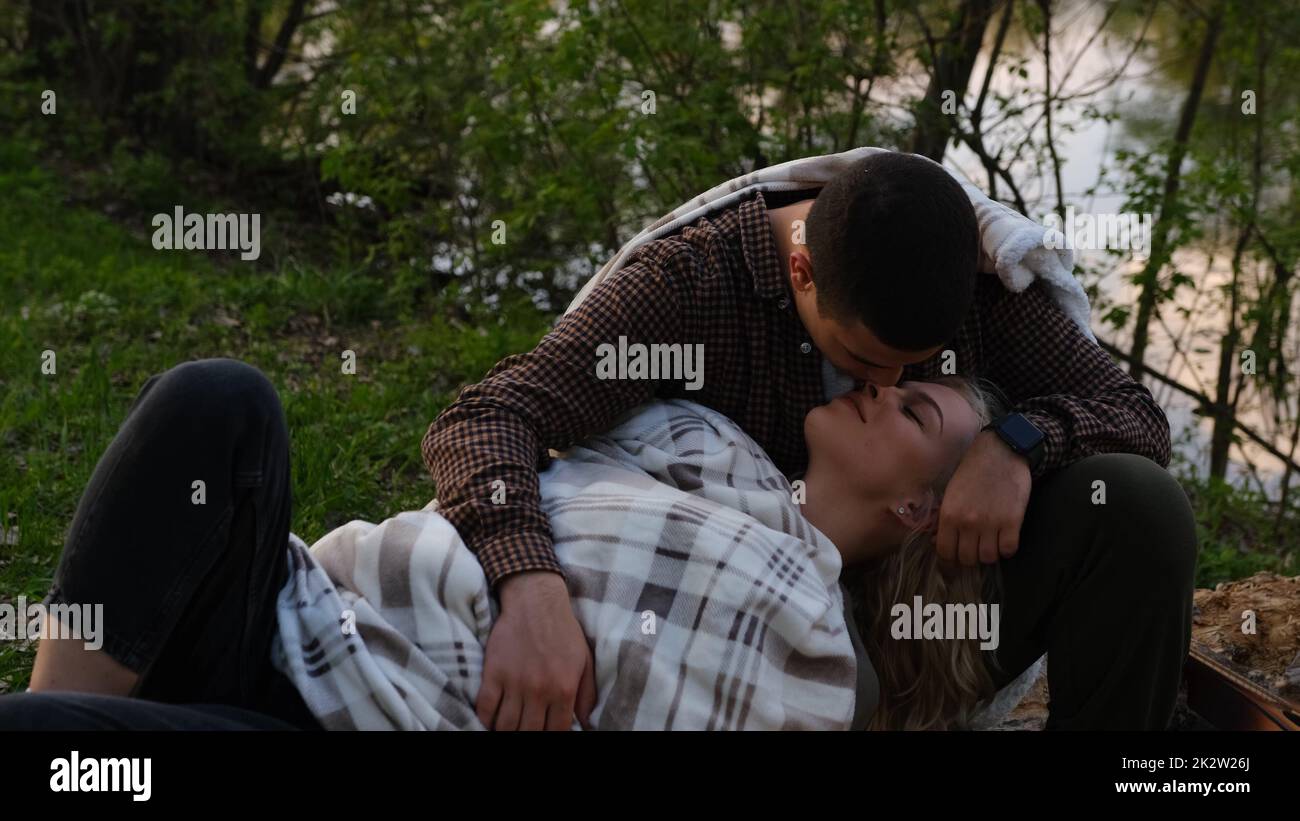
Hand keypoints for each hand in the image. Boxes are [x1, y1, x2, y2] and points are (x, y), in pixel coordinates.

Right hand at [476, 570, 596, 729]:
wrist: (535, 602)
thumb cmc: (564, 630)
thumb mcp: (584, 661)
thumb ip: (587, 695)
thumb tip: (586, 723)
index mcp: (563, 689)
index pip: (555, 731)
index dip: (551, 737)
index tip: (545, 731)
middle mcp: (538, 690)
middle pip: (528, 732)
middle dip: (528, 736)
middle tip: (527, 728)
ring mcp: (514, 683)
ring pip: (506, 725)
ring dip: (507, 731)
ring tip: (510, 726)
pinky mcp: (493, 673)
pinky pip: (485, 708)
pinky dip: (486, 720)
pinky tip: (491, 720)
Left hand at [934, 430, 1031, 566]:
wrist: (1001, 451)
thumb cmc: (973, 470)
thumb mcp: (951, 493)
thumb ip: (945, 518)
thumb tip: (938, 541)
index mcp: (948, 515)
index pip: (945, 552)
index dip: (950, 560)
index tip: (955, 559)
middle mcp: (967, 523)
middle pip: (967, 559)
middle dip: (970, 557)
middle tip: (975, 548)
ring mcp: (991, 523)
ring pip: (988, 558)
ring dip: (989, 554)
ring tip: (990, 542)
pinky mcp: (1012, 522)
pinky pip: (1008, 550)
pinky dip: (1007, 548)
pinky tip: (1005, 538)